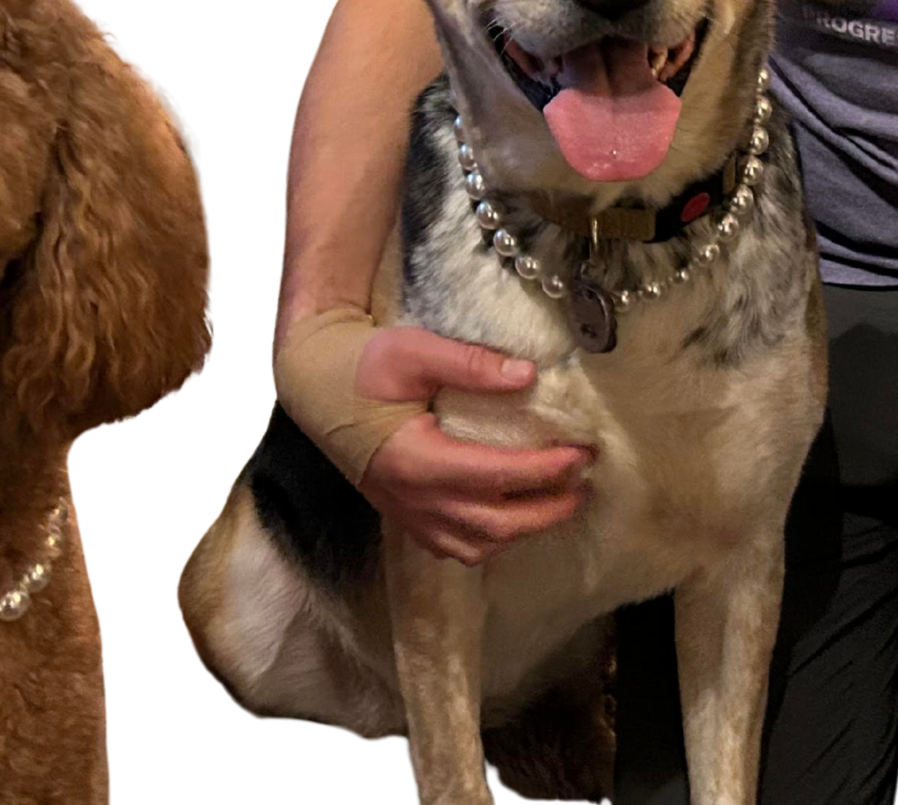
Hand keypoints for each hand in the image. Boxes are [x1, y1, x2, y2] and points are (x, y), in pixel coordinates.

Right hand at [353, 326, 593, 567]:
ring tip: (558, 503)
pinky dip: (488, 540)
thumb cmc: (362, 364)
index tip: (582, 454)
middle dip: (546, 510)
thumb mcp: (415, 350)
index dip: (544, 471)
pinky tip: (511, 518)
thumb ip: (471, 364)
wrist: (313, 382)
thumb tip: (528, 376)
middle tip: (585, 486)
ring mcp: (405, 514)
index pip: (496, 477)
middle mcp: (413, 500)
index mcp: (417, 461)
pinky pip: (452, 546)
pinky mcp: (402, 514)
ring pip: (475, 545)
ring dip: (521, 531)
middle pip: (494, 525)